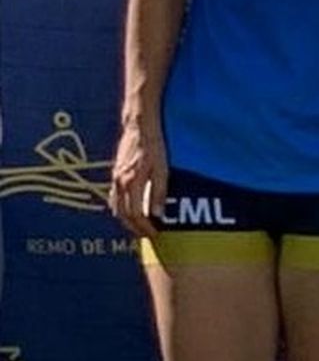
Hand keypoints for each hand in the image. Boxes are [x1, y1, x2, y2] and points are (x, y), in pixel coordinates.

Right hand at [109, 120, 167, 241]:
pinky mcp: (115, 174)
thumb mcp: (162, 169)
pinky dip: (121, 209)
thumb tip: (157, 214)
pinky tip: (129, 210)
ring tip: (139, 227)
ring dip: (126, 220)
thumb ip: (159, 192)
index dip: (144, 227)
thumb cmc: (153, 145)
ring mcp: (115, 179)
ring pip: (116, 207)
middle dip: (135, 228)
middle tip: (147, 234)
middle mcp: (120, 183)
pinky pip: (114, 198)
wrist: (139, 126)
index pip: (136, 214)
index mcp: (132, 183)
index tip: (154, 234)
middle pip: (123, 215)